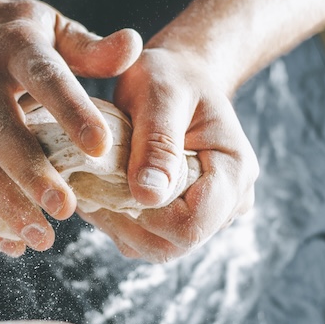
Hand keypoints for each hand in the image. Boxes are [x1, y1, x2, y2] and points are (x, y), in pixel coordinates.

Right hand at [0, 0, 141, 255]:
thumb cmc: (12, 34)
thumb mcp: (50, 26)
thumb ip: (90, 46)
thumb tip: (132, 45)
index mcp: (13, 48)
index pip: (43, 77)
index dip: (70, 111)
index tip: (100, 147)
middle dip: (29, 171)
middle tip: (66, 209)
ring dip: (3, 203)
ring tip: (42, 238)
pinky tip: (11, 245)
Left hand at [78, 47, 258, 261]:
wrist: (178, 77)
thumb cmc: (172, 76)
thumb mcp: (161, 95)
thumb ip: (157, 143)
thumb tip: (148, 196)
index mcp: (234, 171)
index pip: (192, 223)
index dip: (147, 214)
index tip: (109, 182)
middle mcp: (228, 201)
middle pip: (174, 244)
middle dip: (126, 223)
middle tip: (90, 186)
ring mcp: (206, 214)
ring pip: (156, 247)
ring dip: (117, 224)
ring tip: (92, 185)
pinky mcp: (180, 216)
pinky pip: (146, 237)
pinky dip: (118, 221)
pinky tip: (100, 191)